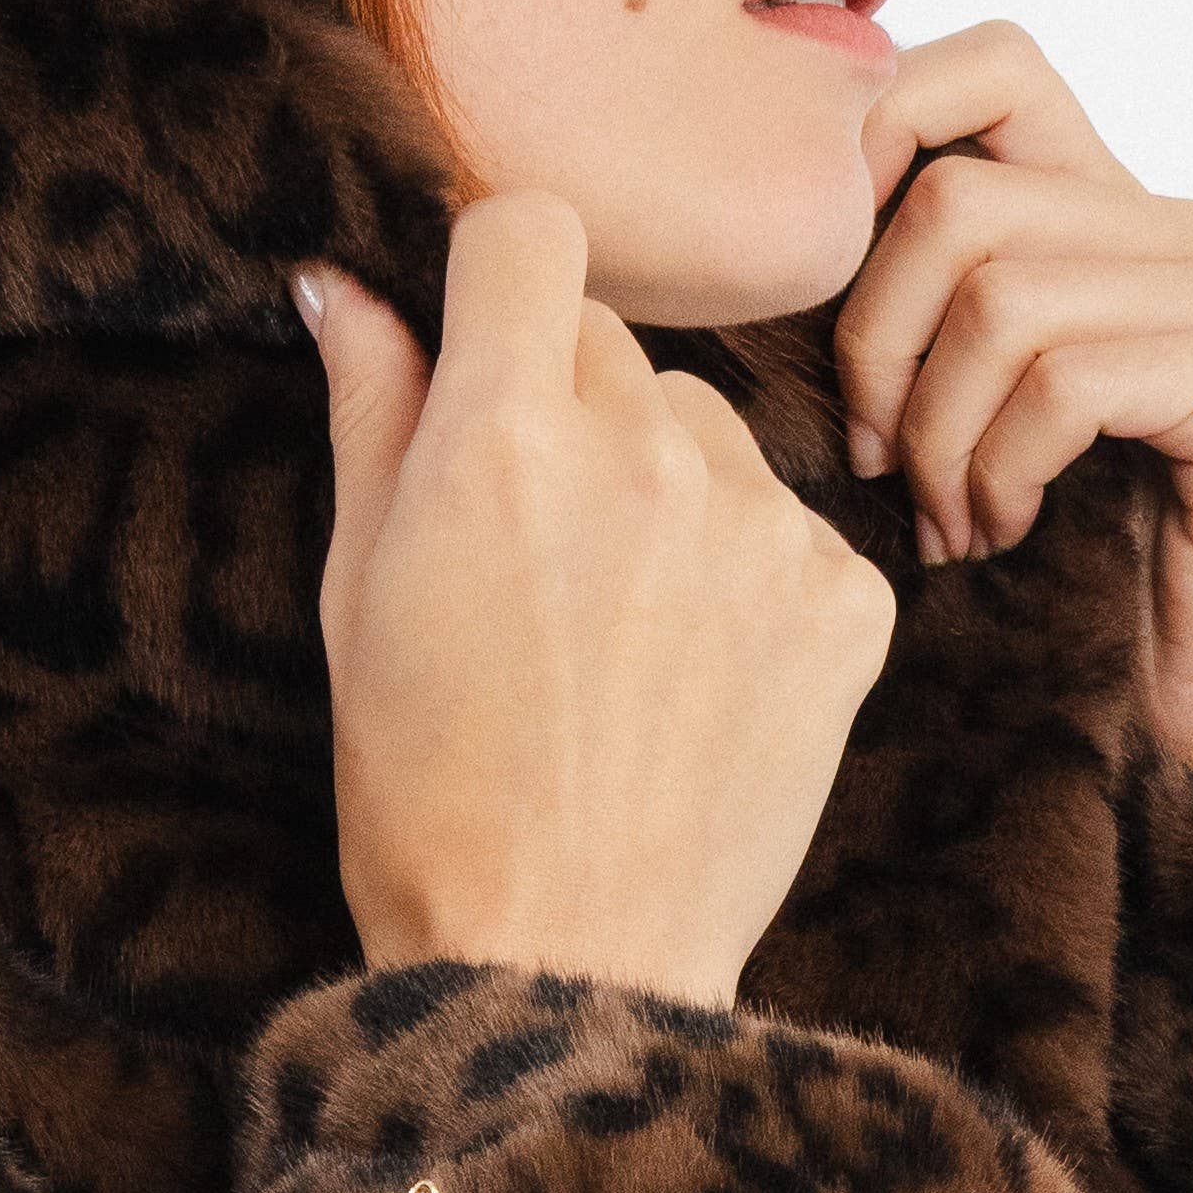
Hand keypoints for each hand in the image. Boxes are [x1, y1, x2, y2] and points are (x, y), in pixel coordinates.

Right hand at [296, 191, 898, 1009]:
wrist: (565, 965)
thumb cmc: (426, 798)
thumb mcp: (357, 600)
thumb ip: (371, 416)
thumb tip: (345, 281)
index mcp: (501, 437)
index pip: (529, 228)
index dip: (496, 278)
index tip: (483, 342)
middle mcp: (645, 453)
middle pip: (613, 339)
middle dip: (566, 407)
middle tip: (530, 551)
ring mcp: (761, 526)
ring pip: (706, 427)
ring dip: (662, 487)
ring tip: (617, 634)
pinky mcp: (847, 599)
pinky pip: (786, 525)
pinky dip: (744, 580)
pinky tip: (693, 681)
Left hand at [832, 21, 1192, 764]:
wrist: (1186, 731)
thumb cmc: (1044, 585)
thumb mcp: (943, 414)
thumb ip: (901, 306)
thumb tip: (755, 231)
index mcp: (1110, 211)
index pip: (987, 64)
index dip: (875, 142)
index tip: (821, 295)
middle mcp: (1188, 229)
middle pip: (956, 199)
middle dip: (876, 348)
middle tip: (878, 467)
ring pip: (1001, 293)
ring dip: (937, 435)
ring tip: (949, 522)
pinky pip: (1067, 380)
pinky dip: (1002, 471)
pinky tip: (1005, 535)